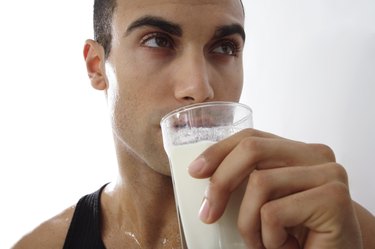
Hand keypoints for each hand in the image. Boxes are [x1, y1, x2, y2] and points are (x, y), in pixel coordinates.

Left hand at [188, 128, 361, 248]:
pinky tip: (285, 246)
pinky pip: (273, 212)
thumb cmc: (297, 232)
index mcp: (297, 151)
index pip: (251, 137)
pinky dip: (268, 237)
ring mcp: (327, 174)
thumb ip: (249, 180)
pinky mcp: (332, 198)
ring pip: (260, 183)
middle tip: (208, 214)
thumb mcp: (268, 200)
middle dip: (221, 182)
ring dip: (248, 223)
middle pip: (251, 149)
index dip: (219, 151)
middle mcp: (315, 155)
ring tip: (261, 243)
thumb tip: (202, 174)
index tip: (196, 171)